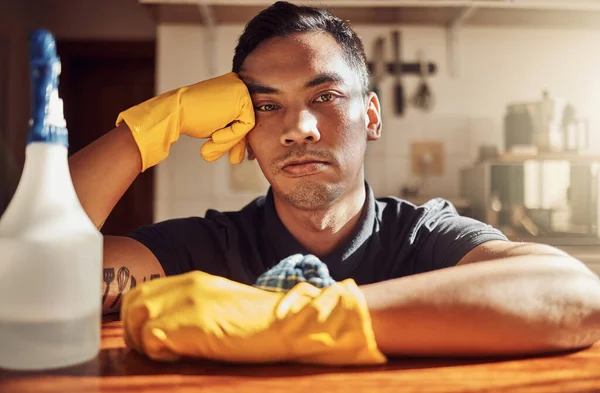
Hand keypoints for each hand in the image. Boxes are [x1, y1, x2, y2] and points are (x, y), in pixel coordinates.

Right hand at [116, 72, 254, 170]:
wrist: (175, 112)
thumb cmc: (192, 119)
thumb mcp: (218, 127)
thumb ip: (234, 134)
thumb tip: (249, 154)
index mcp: (232, 87)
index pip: (243, 117)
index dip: (240, 138)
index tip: (235, 155)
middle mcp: (239, 83)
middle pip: (247, 121)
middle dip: (240, 143)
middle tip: (233, 160)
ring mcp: (242, 88)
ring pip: (248, 125)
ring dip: (231, 141)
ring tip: (211, 144)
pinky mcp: (242, 97)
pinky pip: (247, 125)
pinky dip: (231, 136)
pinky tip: (214, 136)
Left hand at [121, 270, 385, 364]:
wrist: (284, 324)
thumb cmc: (259, 322)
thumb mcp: (222, 304)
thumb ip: (194, 305)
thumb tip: (168, 324)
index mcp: (194, 279)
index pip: (145, 290)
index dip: (139, 315)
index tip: (148, 335)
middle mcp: (187, 285)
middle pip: (134, 301)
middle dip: (133, 327)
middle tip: (152, 348)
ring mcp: (187, 302)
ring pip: (136, 318)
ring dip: (143, 340)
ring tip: (168, 353)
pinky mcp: (190, 324)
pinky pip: (151, 338)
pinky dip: (158, 352)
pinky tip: (179, 356)